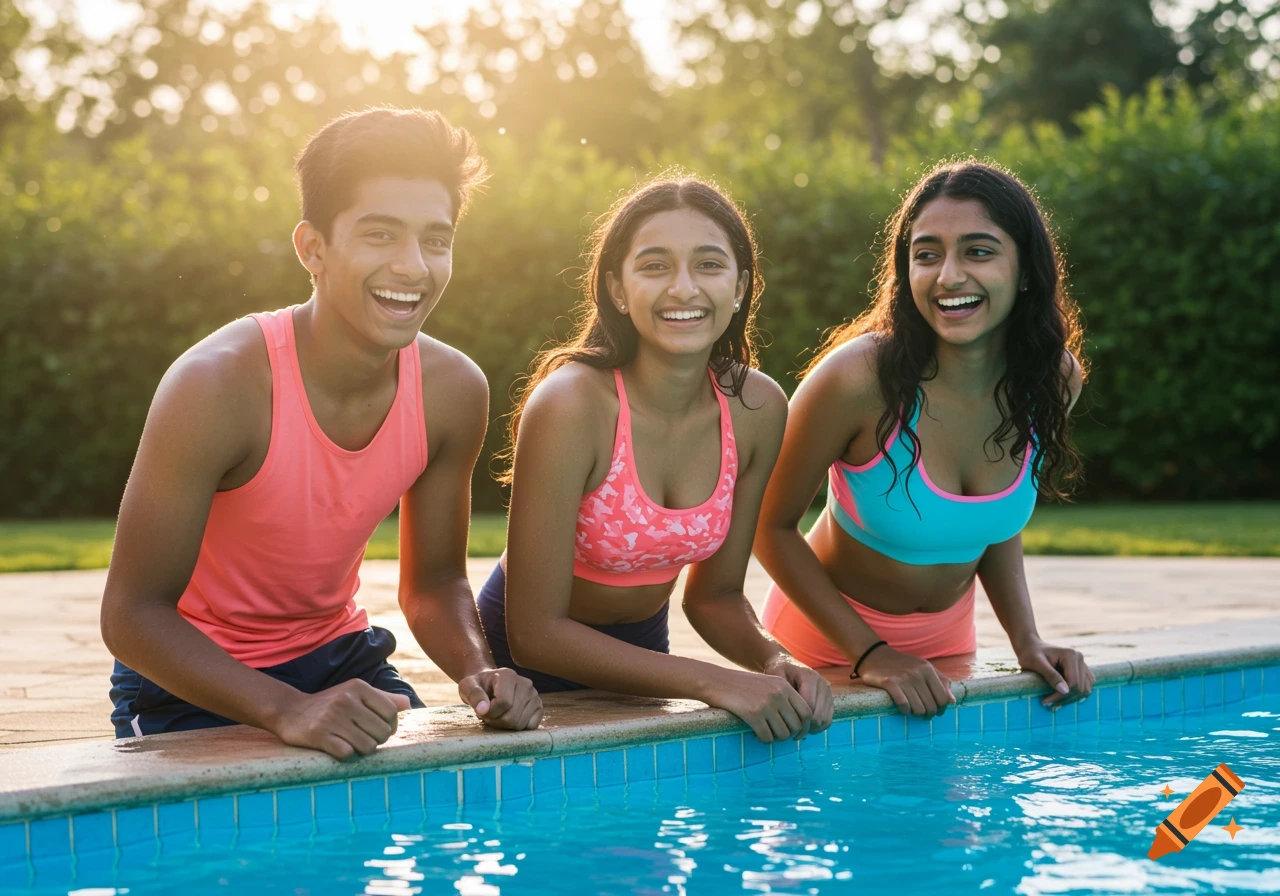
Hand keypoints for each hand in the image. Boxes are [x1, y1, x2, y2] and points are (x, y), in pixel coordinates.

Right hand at [270, 679, 411, 759]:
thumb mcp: (355, 693)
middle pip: (382, 732)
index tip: (377, 729)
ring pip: (368, 746)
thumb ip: (383, 698)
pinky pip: (347, 754)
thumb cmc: (331, 704)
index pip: (391, 713)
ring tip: (353, 744)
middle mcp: (346, 699)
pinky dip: (347, 756)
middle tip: (364, 739)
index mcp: (359, 687)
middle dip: (377, 741)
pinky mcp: (319, 735)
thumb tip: (408, 705)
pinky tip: (339, 748)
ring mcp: (332, 717)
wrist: (290, 711)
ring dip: (363, 751)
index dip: (390, 726)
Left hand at [458, 668, 542, 729]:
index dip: (490, 713)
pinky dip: (518, 727)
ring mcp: (534, 695)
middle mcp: (525, 683)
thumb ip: (474, 696)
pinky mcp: (539, 706)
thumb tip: (484, 709)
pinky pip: (531, 726)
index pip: (504, 702)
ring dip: (505, 726)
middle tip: (489, 714)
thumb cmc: (478, 686)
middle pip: (512, 716)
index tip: (482, 710)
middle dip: (496, 721)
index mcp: (508, 675)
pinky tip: (510, 717)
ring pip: (520, 724)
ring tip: (498, 715)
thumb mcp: (468, 687)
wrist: (490, 684)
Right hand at [704, 669, 813, 742]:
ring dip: (776, 738)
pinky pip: (767, 737)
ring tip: (767, 733)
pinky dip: (763, 739)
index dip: (805, 726)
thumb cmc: (741, 685)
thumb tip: (798, 722)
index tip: (797, 734)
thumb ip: (783, 697)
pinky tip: (756, 734)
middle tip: (780, 737)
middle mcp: (778, 694)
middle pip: (797, 725)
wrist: (716, 680)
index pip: (807, 711)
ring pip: (783, 734)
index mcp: (784, 685)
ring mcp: (766, 704)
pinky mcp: (752, 714)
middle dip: (790, 735)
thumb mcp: (767, 683)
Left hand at [763, 654, 833, 733]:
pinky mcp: (830, 699)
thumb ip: (780, 692)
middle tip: (790, 732)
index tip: (784, 725)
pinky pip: (828, 720)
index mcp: (810, 677)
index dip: (797, 720)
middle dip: (804, 727)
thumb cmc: (778, 670)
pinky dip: (818, 727)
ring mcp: (828, 692)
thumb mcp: (775, 676)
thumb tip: (784, 714)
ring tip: (796, 730)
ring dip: (811, 729)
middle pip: (818, 716)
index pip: (808, 707)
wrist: (787, 663)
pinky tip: (804, 727)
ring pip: (824, 720)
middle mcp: (823, 684)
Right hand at [855, 646, 954, 716]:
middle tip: (923, 715)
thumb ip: (940, 681)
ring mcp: (903, 678)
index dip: (942, 709)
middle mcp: (917, 673)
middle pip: (931, 706)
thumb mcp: (923, 667)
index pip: (943, 698)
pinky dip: (905, 711)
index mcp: (928, 669)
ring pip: (918, 709)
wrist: (874, 654)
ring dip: (916, 714)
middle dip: (928, 714)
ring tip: (913, 712)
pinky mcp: (890, 683)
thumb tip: (952, 701)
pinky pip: (903, 705)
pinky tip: (904, 709)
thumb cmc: (902, 664)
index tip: (937, 712)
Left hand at [1016, 639, 1093, 708]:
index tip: (1045, 701)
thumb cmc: (1030, 654)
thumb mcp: (1036, 664)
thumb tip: (1065, 691)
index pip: (1073, 683)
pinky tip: (1061, 697)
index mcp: (1071, 655)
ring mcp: (1083, 664)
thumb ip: (1051, 675)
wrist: (1030, 647)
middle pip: (1081, 688)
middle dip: (1065, 699)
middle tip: (1048, 704)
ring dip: (1072, 699)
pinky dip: (1076, 695)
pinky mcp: (1082, 670)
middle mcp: (1080, 658)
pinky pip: (1085, 687)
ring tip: (1055, 703)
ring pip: (1086, 690)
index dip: (1061, 695)